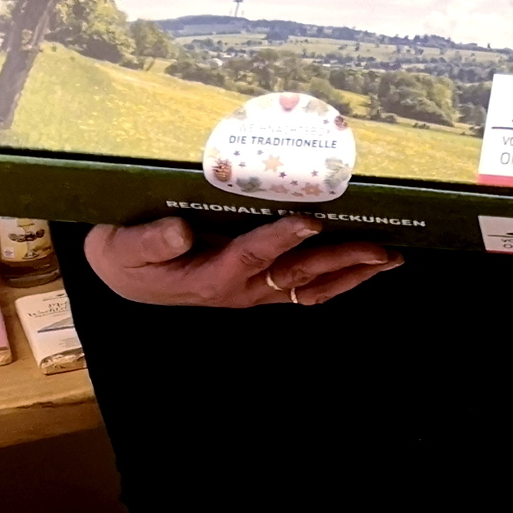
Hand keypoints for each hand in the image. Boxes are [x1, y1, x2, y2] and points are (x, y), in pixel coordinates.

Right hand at [83, 216, 398, 308]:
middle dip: (342, 260)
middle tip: (382, 247)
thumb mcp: (123, 246)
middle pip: (297, 274)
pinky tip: (364, 268)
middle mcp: (240, 289)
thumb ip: (150, 241)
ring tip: (390, 259)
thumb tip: (180, 231)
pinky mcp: (258, 287)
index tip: (310, 221)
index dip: (281, 238)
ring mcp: (253, 291)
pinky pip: (305, 289)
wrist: (122, 271)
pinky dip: (337, 279)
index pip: (251, 255)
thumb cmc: (124, 253)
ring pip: (310, 286)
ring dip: (351, 274)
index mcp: (210, 277)